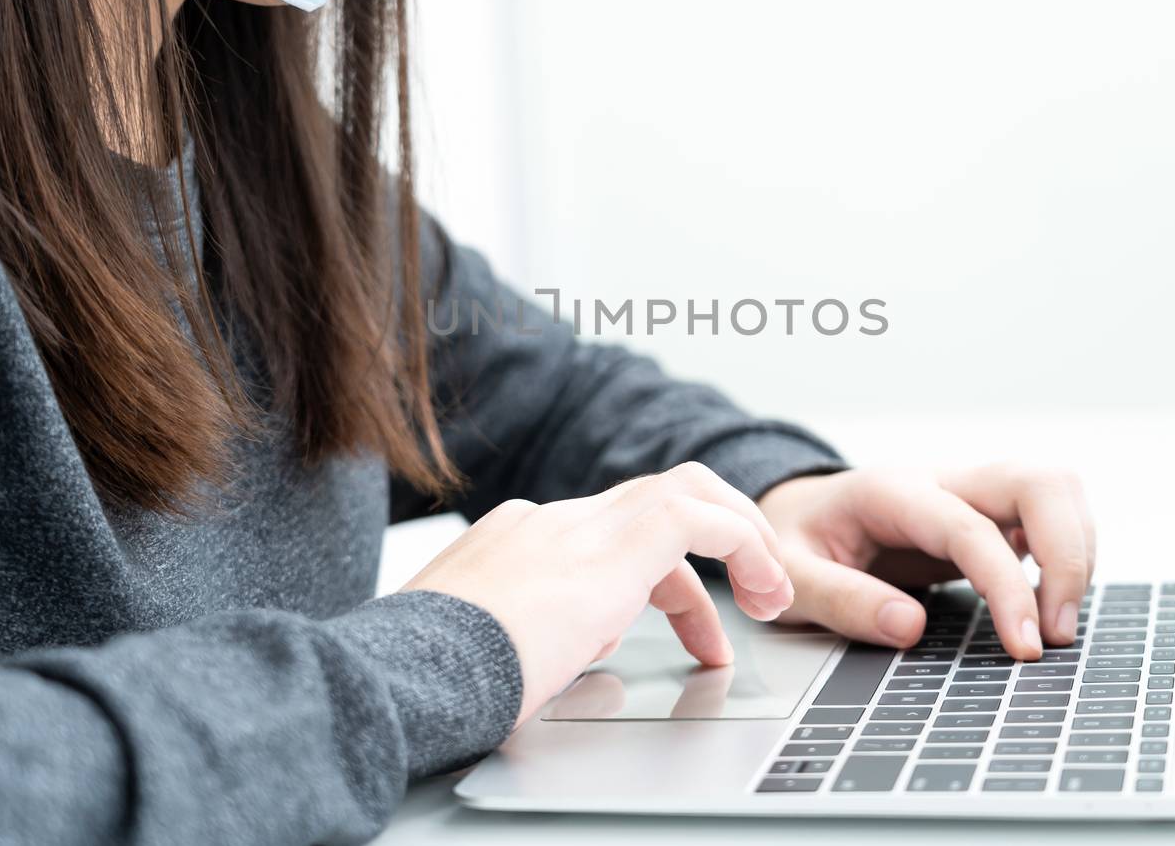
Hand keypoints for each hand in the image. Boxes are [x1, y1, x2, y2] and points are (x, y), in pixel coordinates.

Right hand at [402, 462, 794, 725]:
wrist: (402, 675)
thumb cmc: (430, 681)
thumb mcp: (489, 651)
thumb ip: (542, 633)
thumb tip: (589, 641)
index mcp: (515, 543)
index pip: (613, 539)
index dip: (669, 584)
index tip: (695, 637)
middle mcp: (547, 521)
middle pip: (655, 502)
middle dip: (717, 536)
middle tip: (754, 594)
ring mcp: (574, 526)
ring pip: (683, 492)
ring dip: (741, 538)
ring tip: (772, 595)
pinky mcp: (608, 547)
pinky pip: (697, 518)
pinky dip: (741, 545)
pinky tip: (760, 591)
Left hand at [756, 465, 1094, 659]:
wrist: (798, 514)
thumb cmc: (795, 542)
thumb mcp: (791, 576)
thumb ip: (840, 599)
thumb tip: (909, 627)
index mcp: (893, 491)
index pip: (972, 528)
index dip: (1007, 586)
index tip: (1024, 646)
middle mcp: (943, 481)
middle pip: (1038, 480)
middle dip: (1068, 554)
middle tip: (1054, 632)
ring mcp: (972, 492)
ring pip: (1057, 489)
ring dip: (1077, 553)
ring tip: (1055, 624)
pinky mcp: (989, 513)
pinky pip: (1051, 515)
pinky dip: (1068, 555)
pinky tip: (1048, 603)